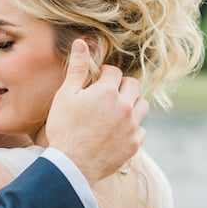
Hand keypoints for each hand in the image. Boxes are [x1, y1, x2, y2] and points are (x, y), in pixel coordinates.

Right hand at [46, 39, 148, 184]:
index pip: (114, 72)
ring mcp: (132, 126)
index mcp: (107, 92)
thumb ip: (77, 68)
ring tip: (114, 110)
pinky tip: (116, 130)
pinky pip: (141, 129)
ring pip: (142, 105)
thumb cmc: (64, 128)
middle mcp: (125, 106)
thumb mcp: (65, 95)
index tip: (96, 81)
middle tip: (106, 94)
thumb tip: (81, 43)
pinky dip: (132, 127)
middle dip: (121, 86)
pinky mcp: (134, 144)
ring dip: (131, 104)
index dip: (104, 74)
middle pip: (133, 85)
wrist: (71, 164)